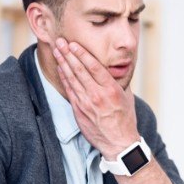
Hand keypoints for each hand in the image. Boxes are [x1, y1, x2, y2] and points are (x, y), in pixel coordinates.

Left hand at [53, 38, 139, 159]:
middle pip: (79, 70)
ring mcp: (86, 103)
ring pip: (72, 79)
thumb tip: (113, 70)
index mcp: (111, 89)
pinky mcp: (79, 111)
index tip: (73, 44)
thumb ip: (117, 83)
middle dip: (68, 54)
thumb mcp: (126, 97)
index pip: (94, 66)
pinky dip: (64, 78)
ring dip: (63, 63)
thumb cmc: (125, 120)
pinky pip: (70, 91)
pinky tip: (60, 68)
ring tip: (57, 51)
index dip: (82, 53)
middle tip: (60, 41)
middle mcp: (97, 95)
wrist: (119, 143)